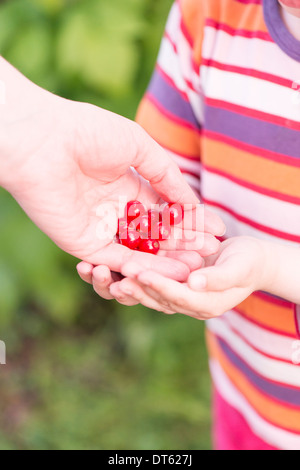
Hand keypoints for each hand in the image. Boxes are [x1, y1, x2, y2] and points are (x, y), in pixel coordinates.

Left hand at [0, 59, 224, 277]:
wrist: (43, 140)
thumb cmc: (89, 132)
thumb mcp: (140, 148)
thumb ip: (167, 177)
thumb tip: (193, 203)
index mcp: (127, 185)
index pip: (165, 209)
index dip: (190, 221)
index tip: (217, 231)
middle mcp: (115, 209)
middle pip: (156, 233)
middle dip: (184, 243)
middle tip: (211, 254)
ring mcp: (100, 229)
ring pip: (139, 250)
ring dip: (168, 260)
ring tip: (196, 266)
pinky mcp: (84, 244)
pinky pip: (118, 259)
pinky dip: (144, 266)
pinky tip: (170, 271)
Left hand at [94, 237, 268, 317]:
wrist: (247, 259)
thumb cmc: (249, 262)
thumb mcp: (240, 266)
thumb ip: (218, 277)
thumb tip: (193, 284)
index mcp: (203, 305)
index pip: (177, 297)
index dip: (159, 285)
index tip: (140, 274)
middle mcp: (183, 304)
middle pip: (154, 299)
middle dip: (132, 287)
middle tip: (111, 277)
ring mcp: (173, 294)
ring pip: (142, 292)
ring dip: (119, 283)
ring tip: (96, 271)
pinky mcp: (165, 282)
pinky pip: (141, 281)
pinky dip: (121, 272)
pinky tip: (100, 262)